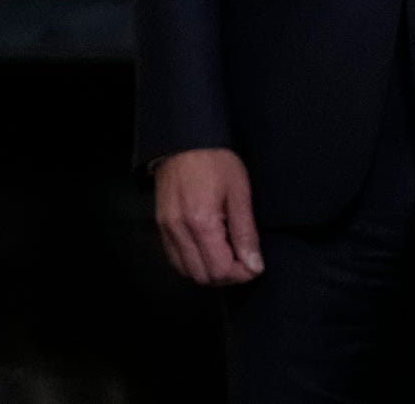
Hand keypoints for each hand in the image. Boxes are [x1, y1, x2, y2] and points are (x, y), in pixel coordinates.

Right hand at [153, 147, 263, 286]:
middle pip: (202, 277)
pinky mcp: (159, 224)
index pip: (220, 270)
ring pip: (186, 271)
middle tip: (241, 260)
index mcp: (201, 222)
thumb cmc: (217, 161)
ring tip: (224, 255)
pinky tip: (206, 249)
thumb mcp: (239, 193)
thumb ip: (245, 233)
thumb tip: (254, 266)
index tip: (254, 263)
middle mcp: (178, 230)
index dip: (241, 273)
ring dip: (208, 271)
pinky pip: (174, 258)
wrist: (184, 138)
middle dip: (226, 276)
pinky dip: (192, 263)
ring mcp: (165, 228)